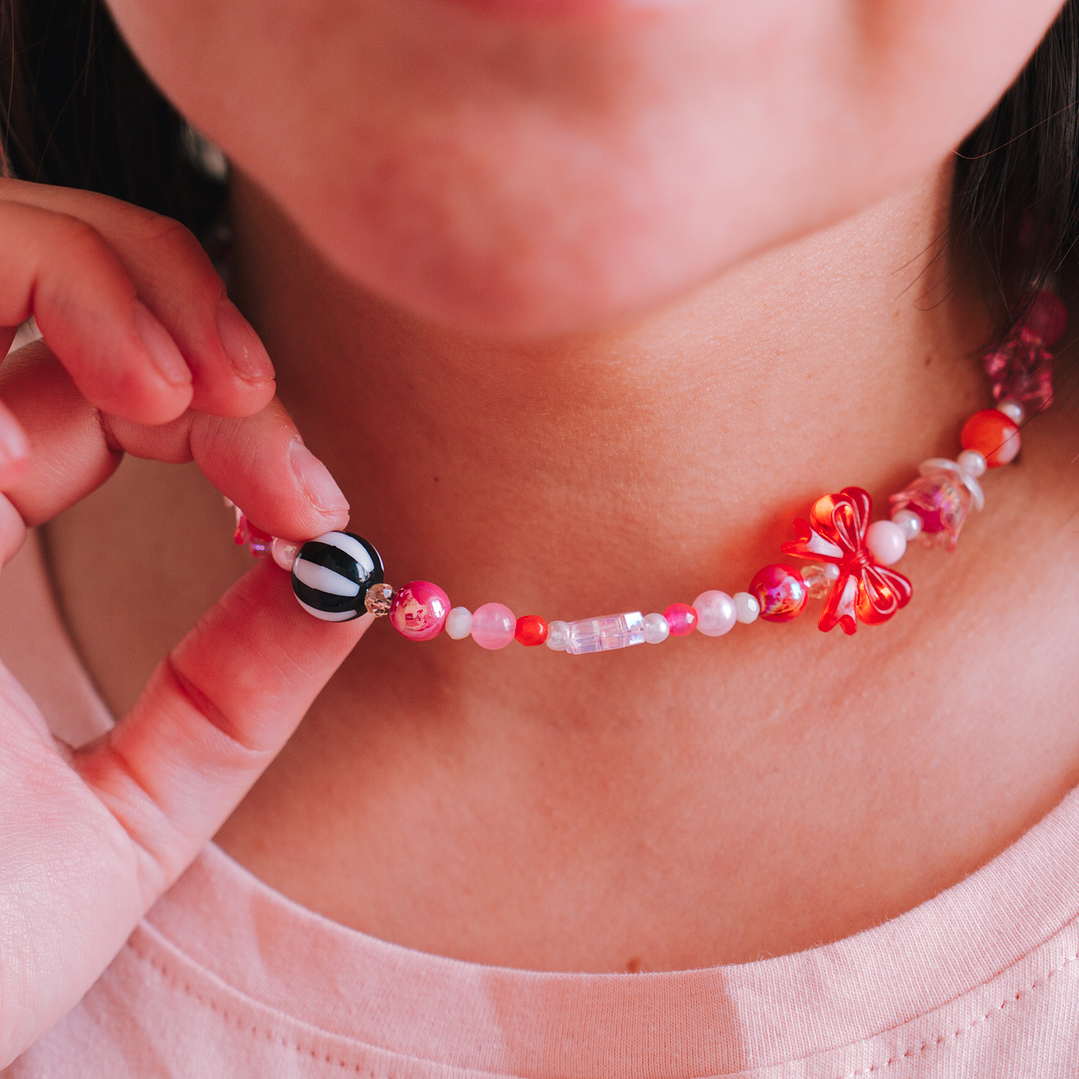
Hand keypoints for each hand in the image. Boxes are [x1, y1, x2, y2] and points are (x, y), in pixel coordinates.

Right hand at [0, 180, 367, 1065]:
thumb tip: (349, 584)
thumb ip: (232, 694)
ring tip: (217, 392)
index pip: (99, 403)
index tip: (314, 509)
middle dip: (188, 322)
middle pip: (47, 283)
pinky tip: (152, 391)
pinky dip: (52, 278)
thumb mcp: (126, 817)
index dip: (227, 420)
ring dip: (127, 278)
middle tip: (264, 413)